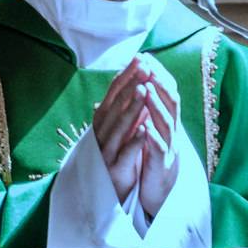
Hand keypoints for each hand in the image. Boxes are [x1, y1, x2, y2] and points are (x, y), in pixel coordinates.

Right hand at [92, 58, 149, 202]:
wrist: (105, 188)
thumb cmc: (115, 153)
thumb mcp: (119, 128)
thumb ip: (126, 108)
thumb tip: (139, 82)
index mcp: (103, 120)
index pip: (114, 92)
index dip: (127, 75)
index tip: (141, 59)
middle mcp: (102, 131)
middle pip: (117, 105)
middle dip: (131, 86)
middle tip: (145, 67)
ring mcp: (106, 149)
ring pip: (120, 126)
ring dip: (133, 108)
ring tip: (145, 91)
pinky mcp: (114, 168)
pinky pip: (125, 152)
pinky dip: (134, 140)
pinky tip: (144, 129)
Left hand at [135, 56, 180, 218]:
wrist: (158, 192)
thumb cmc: (152, 157)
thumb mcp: (149, 130)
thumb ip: (146, 109)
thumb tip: (137, 84)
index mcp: (166, 120)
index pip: (166, 91)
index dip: (158, 74)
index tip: (145, 57)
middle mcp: (171, 130)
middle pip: (171, 101)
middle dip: (160, 82)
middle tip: (148, 66)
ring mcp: (169, 146)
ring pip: (166, 122)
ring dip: (156, 104)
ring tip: (147, 89)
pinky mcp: (162, 164)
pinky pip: (158, 148)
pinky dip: (152, 136)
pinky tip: (145, 126)